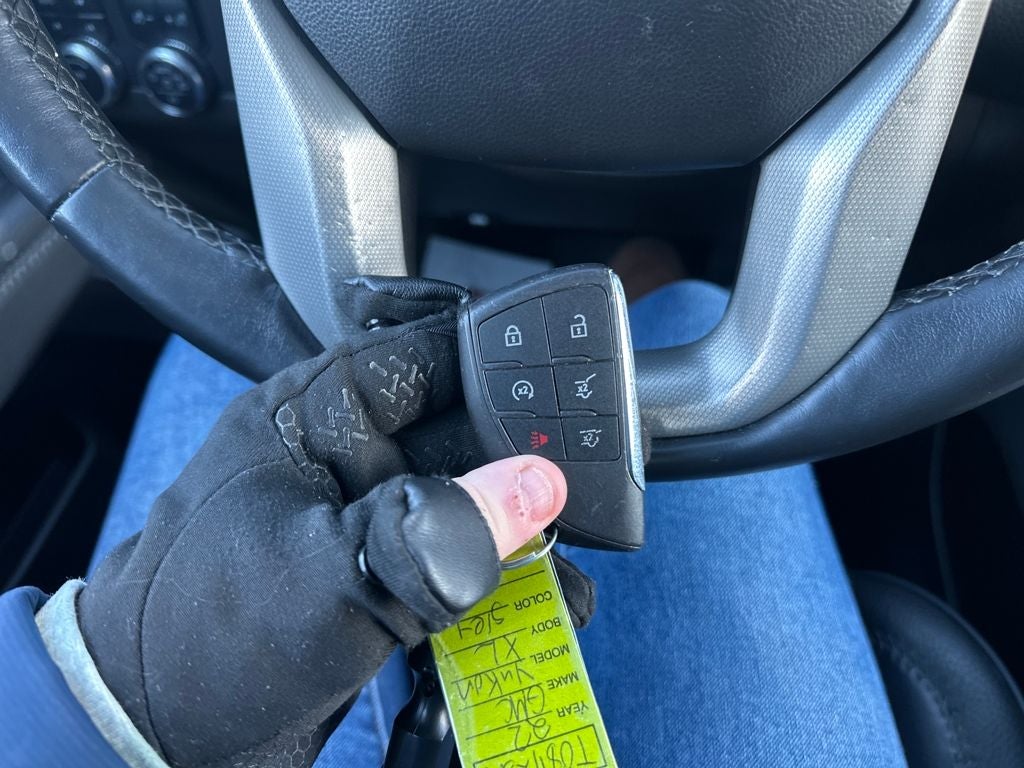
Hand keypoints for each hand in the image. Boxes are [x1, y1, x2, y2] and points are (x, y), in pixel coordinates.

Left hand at [75, 280, 570, 767]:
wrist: (159, 737)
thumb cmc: (196, 639)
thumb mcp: (322, 576)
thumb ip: (431, 532)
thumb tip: (529, 490)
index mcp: (316, 415)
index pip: (428, 356)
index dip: (501, 369)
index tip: (569, 401)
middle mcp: (349, 458)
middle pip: (467, 435)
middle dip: (525, 467)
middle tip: (576, 501)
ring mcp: (369, 522)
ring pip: (472, 504)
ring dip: (521, 535)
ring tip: (564, 568)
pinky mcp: (384, 578)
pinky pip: (460, 562)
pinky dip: (502, 584)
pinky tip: (539, 605)